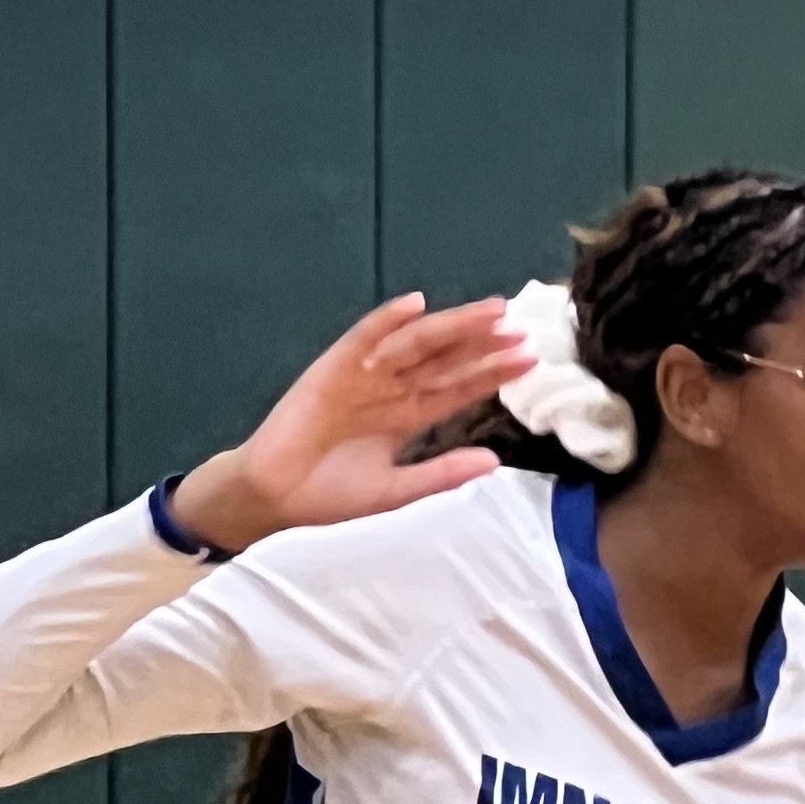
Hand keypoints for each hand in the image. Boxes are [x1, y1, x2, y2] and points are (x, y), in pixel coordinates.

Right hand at [167, 294, 533, 551]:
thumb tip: (494, 460)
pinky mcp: (332, 370)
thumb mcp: (397, 491)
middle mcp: (392, 390)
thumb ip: (443, 472)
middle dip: (483, 343)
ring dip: (451, 326)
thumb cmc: (331, 495)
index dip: (493, 374)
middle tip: (522, 326)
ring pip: (415, 344)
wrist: (274, 497)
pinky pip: (362, 340)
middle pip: (446, 360)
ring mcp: (363, 376)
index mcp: (408, 416)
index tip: (530, 359)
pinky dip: (385, 322)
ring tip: (490, 313)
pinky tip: (415, 306)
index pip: (459, 388)